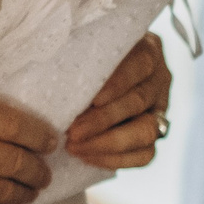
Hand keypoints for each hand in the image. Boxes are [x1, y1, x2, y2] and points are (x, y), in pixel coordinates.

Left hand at [66, 33, 171, 168]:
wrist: (91, 76)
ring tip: (75, 147)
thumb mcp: (85, 45)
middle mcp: (158, 78)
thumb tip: (44, 61)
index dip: (118, 83)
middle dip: (103, 120)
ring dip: (108, 143)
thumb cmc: (83, 55)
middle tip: (72, 132)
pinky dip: (116, 159)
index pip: (141, 63)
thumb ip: (77, 52)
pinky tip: (88, 157)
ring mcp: (160, 107)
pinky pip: (145, 154)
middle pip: (138, 101)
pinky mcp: (155, 133)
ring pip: (146, 131)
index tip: (92, 99)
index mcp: (147, 48)